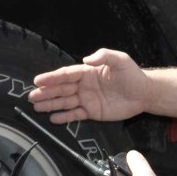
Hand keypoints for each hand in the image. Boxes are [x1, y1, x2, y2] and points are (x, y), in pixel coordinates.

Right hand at [28, 48, 148, 123]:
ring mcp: (87, 99)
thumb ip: (103, 56)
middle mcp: (83, 85)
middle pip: (61, 89)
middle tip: (31, 96)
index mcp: (87, 72)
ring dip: (50, 104)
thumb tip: (85, 59)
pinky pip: (75, 115)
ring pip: (65, 102)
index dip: (52, 77)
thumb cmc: (132, 75)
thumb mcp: (120, 60)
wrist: (144, 93)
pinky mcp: (92, 112)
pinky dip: (64, 117)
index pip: (66, 75)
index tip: (38, 80)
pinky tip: (52, 119)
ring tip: (36, 107)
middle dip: (46, 92)